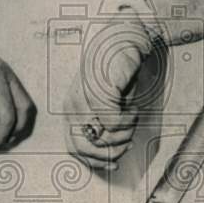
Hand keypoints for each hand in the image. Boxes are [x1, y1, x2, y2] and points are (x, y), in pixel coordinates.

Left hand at [63, 14, 151, 170]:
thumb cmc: (117, 74)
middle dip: (112, 151)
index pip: (74, 148)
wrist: (125, 40)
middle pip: (87, 148)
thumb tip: (110, 159)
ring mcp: (84, 99)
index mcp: (71, 110)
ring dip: (124, 133)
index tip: (114, 163)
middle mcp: (73, 106)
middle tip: (128, 139)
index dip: (95, 161)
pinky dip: (128, 120)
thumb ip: (102, 128)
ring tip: (131, 117)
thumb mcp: (105, 105)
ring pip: (103, 138)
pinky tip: (133, 108)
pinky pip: (113, 122)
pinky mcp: (100, 91)